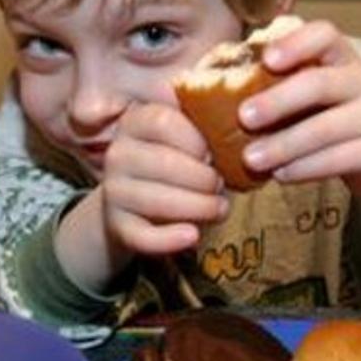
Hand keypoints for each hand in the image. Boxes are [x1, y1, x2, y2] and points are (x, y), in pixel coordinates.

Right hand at [99, 102, 228, 255]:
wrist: (141, 197)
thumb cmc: (178, 159)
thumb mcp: (186, 133)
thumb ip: (204, 124)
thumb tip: (246, 127)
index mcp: (136, 121)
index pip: (162, 122)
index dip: (195, 140)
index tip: (213, 154)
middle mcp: (118, 153)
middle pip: (163, 163)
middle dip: (203, 178)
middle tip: (221, 185)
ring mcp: (114, 191)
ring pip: (155, 201)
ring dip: (197, 207)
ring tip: (220, 208)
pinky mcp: (117, 225)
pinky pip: (142, 236)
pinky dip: (170, 239)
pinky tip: (193, 235)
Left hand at [238, 19, 360, 253]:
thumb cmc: (327, 119)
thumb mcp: (307, 95)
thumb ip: (272, 82)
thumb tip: (202, 78)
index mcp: (340, 58)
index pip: (325, 35)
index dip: (296, 43)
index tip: (266, 59)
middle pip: (320, 84)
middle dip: (278, 100)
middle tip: (243, 117)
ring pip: (327, 128)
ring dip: (284, 144)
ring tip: (251, 158)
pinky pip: (339, 159)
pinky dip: (305, 169)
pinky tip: (279, 175)